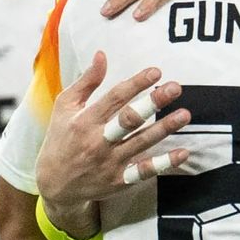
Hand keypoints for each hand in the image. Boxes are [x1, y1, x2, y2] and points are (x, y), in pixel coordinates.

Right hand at [35, 52, 190, 232]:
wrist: (54, 185)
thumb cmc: (61, 138)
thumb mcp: (65, 107)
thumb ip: (86, 81)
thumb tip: (102, 54)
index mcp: (84, 120)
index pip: (114, 98)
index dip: (136, 83)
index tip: (156, 72)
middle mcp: (97, 141)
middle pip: (129, 119)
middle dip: (153, 102)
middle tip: (175, 88)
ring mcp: (109, 162)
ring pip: (141, 142)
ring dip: (165, 128)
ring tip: (184, 114)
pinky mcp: (119, 180)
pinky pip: (144, 171)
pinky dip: (164, 163)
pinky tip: (183, 153)